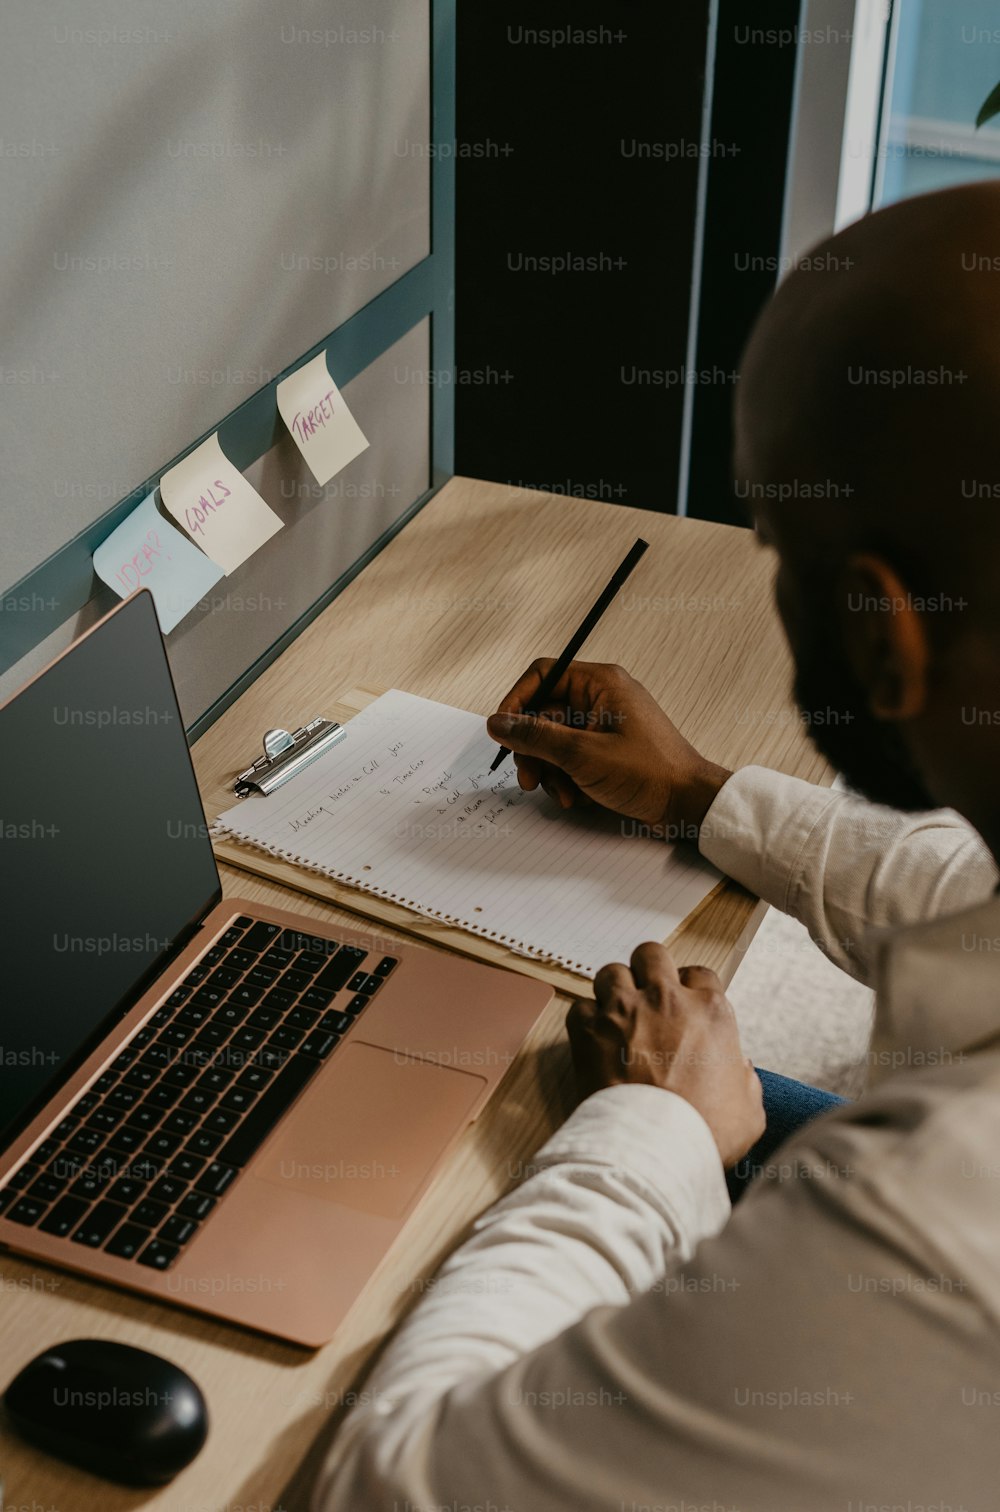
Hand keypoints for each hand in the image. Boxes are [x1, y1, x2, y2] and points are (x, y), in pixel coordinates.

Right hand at [486, 660, 731, 837]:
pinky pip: (571, 758)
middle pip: (544, 714)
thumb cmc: (650, 773)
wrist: (688, 805)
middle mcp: (602, 699)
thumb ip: (535, 737)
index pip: (542, 675)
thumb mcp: (582, 754)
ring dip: (551, 771)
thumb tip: (498, 722)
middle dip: (533, 750)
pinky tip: (578, 797)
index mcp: (600, 683)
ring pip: (554, 741)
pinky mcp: (607, 751)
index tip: (502, 730)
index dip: (516, 701)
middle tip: (529, 778)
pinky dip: (567, 779)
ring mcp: (604, 726)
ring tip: (563, 794)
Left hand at [566, 942, 764, 1167]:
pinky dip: (585, 1020)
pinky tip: (593, 1038)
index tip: (685, 1008)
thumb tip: (738, 1068)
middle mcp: (666, 1000)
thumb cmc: (706, 1131)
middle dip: (648, 969)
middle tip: (646, 995)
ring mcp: (624, 1011)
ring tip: (616, 1014)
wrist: (657, 1148)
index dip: (690, 989)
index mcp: (709, 1010)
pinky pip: (581, 1007)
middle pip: (652, 954)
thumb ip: (744, 1078)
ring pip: (611, 971)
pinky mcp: (589, 1031)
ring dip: (613, 989)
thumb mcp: (749, 1108)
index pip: (700, 973)